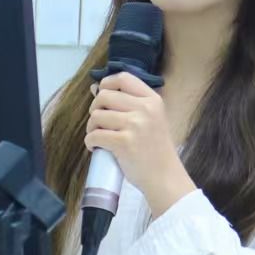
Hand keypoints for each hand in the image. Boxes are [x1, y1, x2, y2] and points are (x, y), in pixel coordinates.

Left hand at [85, 71, 196, 216]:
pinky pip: (95, 135)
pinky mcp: (124, 143)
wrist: (164, 177)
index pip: (123, 78)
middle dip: (95, 109)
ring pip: (96, 116)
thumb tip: (95, 88)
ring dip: (91, 127)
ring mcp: (135, 125)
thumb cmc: (155, 149)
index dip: (106, 83)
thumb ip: (127, 104)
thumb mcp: (150, 119)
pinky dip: (90, 142)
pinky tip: (96, 147)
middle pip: (104, 96)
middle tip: (99, 122)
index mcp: (152, 100)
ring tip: (98, 136)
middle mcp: (145, 109)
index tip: (101, 95)